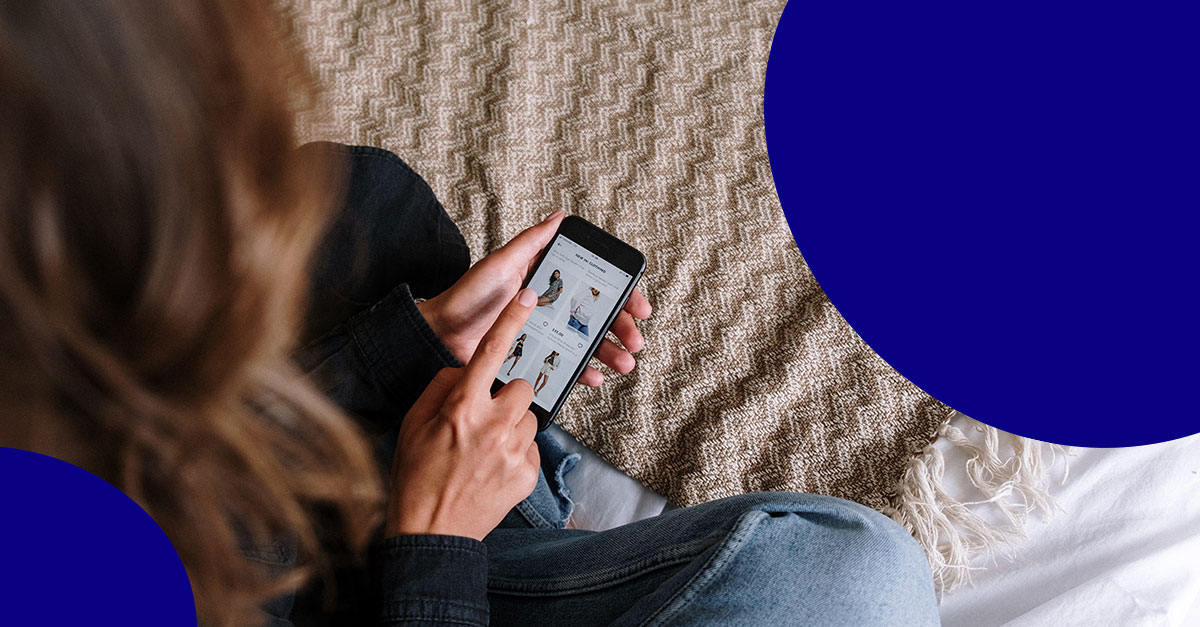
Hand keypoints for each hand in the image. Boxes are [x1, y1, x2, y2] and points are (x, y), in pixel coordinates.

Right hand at [386, 289, 540, 539]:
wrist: (431, 534)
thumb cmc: (416, 477)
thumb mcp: (413, 424)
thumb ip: (441, 389)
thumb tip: (465, 372)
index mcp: (462, 408)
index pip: (491, 353)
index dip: (511, 321)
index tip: (529, 299)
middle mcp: (493, 426)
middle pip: (522, 387)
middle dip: (508, 396)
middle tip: (485, 417)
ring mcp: (514, 452)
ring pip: (530, 417)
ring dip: (513, 426)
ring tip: (485, 450)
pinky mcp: (528, 475)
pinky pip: (531, 448)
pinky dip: (516, 454)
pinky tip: (492, 470)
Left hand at [418, 211, 652, 385]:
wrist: (441, 335)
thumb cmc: (467, 296)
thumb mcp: (501, 264)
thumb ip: (531, 242)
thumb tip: (558, 216)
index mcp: (548, 279)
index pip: (594, 284)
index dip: (622, 294)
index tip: (639, 305)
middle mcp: (551, 305)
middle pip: (597, 315)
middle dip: (622, 328)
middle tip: (635, 341)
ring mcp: (545, 332)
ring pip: (587, 342)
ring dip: (609, 352)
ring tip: (623, 362)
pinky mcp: (536, 356)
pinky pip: (566, 364)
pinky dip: (584, 371)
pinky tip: (594, 377)